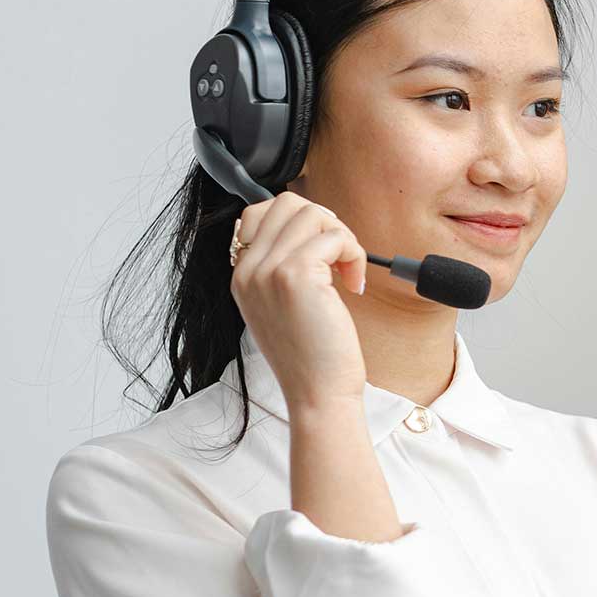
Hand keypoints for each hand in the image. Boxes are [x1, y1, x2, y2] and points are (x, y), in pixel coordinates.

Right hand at [230, 191, 370, 410]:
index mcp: (242, 275)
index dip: (300, 221)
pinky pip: (334, 236)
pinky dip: (354, 254)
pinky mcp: (296, 276)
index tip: (322, 251)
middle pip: (287, 203)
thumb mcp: (281, 308)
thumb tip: (311, 233)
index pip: (260, 212)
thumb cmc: (310, 356)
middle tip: (339, 256)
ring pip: (312, 214)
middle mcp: (249, 270)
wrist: (316, 393)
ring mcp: (269, 270)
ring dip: (342, 237)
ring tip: (347, 272)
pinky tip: (354, 284)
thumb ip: (281, 269)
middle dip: (324, 221)